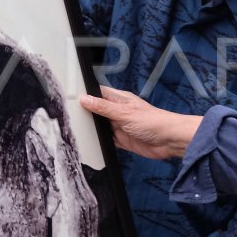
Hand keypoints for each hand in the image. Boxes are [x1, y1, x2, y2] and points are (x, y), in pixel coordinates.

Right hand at [80, 86, 201, 159]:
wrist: (169, 141)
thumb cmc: (153, 121)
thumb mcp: (124, 113)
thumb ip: (103, 108)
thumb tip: (85, 99)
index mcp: (119, 100)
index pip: (98, 93)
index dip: (85, 94)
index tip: (69, 96)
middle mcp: (118, 112)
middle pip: (97, 111)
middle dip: (86, 113)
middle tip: (67, 114)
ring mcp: (119, 126)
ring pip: (100, 127)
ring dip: (92, 129)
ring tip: (74, 129)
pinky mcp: (122, 140)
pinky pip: (106, 141)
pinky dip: (99, 142)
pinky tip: (90, 142)